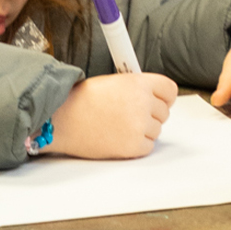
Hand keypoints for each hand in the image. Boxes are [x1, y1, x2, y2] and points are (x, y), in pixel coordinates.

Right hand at [50, 71, 177, 159]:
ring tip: (117, 126)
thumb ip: (137, 88)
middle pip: (164, 113)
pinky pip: (147, 147)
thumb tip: (153, 97)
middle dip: (150, 115)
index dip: (164, 98)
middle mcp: (143, 102)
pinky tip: (118, 138)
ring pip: (156, 131)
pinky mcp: (132, 146)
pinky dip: (136, 146)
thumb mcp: (114, 82)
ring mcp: (139, 125)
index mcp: (140, 82)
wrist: (60, 118)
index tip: (160, 102)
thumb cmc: (80, 100)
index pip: (170, 91)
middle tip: (128, 116)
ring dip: (142, 131)